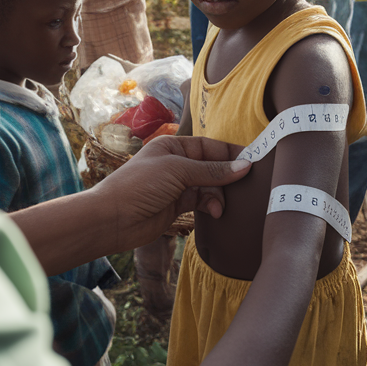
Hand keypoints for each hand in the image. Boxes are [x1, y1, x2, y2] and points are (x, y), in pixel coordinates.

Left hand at [90, 135, 249, 250]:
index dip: (231, 153)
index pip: (210, 146)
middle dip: (228, 176)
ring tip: (223, 206)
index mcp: (173, 146)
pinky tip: (215, 212)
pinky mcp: (177, 206)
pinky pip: (202, 202)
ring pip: (209, 186)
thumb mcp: (178, 171)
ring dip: (219, 195)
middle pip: (212, 167)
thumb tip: (245, 165)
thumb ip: (213, 170)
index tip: (254, 160)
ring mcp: (177, 186)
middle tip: (248, 185)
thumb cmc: (139, 185)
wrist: (112, 219)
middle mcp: (176, 164)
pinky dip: (211, 206)